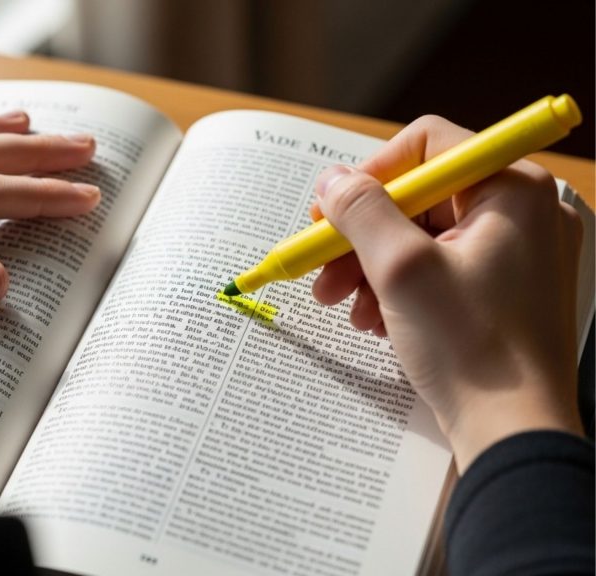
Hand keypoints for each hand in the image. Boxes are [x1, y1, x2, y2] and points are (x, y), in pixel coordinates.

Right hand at [310, 115, 584, 469]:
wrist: (513, 432)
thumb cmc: (473, 349)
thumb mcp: (400, 269)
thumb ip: (360, 211)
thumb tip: (332, 180)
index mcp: (512, 190)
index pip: (427, 145)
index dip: (370, 174)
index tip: (331, 212)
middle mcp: (521, 211)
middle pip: (418, 197)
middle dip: (361, 234)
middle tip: (321, 267)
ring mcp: (515, 252)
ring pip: (421, 236)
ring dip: (371, 266)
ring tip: (343, 306)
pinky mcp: (502, 288)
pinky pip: (437, 267)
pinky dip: (398, 288)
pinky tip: (375, 321)